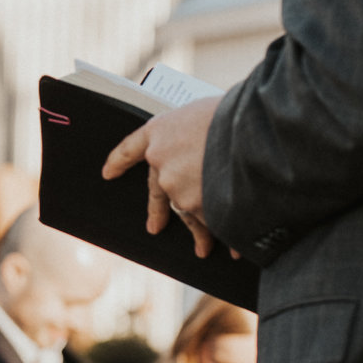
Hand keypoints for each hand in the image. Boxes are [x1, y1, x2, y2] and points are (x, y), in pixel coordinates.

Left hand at [103, 97, 223, 257]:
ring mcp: (177, 188)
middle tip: (154, 227)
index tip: (109, 172)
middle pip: (156, 190)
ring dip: (200, 232)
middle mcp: (162, 162)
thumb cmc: (236, 113)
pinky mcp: (196, 209)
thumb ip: (198, 134)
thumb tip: (209, 149)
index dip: (119, 160)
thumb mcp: (210, 114)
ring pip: (187, 213)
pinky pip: (209, 225)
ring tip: (204, 248)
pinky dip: (223, 236)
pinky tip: (233, 248)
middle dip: (156, 211)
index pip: (132, 147)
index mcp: (161, 131)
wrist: (253, 133)